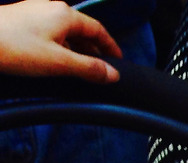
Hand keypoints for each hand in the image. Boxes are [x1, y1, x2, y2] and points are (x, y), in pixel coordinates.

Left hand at [0, 0, 121, 82]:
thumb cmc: (15, 48)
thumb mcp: (59, 63)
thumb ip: (89, 68)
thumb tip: (113, 74)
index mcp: (65, 15)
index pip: (98, 29)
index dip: (110, 46)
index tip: (117, 62)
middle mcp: (51, 9)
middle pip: (81, 30)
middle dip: (93, 50)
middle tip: (99, 71)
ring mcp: (34, 12)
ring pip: (64, 32)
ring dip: (75, 49)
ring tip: (77, 70)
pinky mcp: (21, 20)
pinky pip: (49, 32)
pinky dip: (59, 46)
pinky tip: (53, 61)